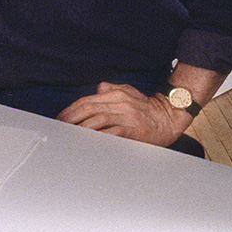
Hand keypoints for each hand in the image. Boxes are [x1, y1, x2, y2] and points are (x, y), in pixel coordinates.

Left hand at [56, 82, 190, 146]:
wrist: (170, 116)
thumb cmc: (147, 107)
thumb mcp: (129, 92)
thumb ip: (111, 90)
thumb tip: (96, 90)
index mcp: (117, 94)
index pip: (87, 100)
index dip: (71, 109)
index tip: (60, 119)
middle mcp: (120, 103)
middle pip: (89, 109)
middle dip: (71, 119)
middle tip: (60, 128)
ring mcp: (127, 116)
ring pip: (98, 120)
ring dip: (81, 128)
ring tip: (70, 135)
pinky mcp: (134, 130)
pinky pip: (113, 133)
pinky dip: (99, 137)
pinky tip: (89, 142)